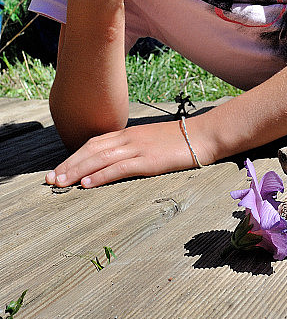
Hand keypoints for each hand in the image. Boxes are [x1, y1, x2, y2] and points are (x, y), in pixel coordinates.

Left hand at [45, 120, 210, 187]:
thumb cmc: (181, 141)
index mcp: (129, 134)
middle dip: (68, 165)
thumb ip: (134, 148)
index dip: (73, 156)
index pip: (93, 143)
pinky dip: (100, 176)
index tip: (58, 170)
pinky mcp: (148, 161)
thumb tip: (117, 160)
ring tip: (60, 183)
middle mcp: (128, 139)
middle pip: (91, 150)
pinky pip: (119, 168)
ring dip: (77, 172)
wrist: (204, 135)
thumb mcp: (152, 141)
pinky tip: (87, 185)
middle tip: (50, 180)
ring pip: (99, 159)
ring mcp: (137, 148)